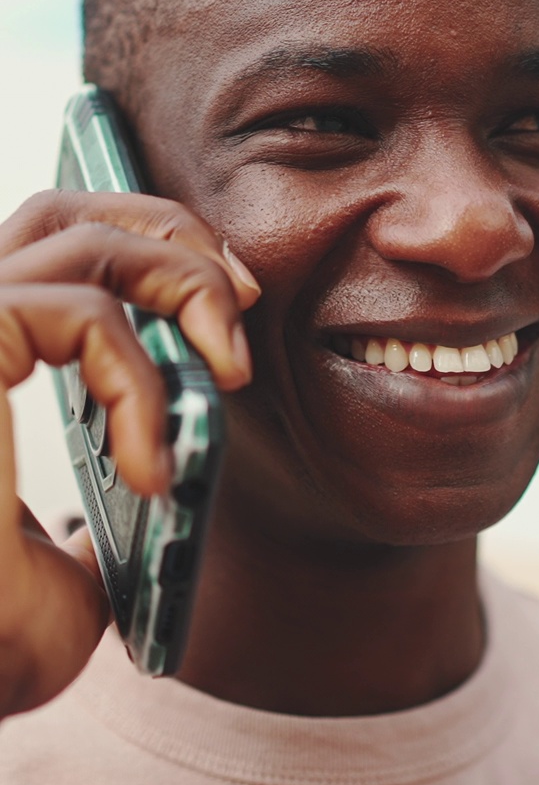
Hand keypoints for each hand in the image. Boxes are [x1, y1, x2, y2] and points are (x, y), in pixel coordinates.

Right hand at [0, 189, 259, 718]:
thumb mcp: (62, 575)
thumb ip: (94, 522)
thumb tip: (141, 500)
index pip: (48, 250)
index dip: (143, 248)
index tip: (223, 307)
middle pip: (61, 208)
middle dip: (171, 233)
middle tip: (245, 299)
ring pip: (76, 233)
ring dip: (183, 282)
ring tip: (232, 369)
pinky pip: (81, 314)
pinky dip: (138, 382)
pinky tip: (149, 470)